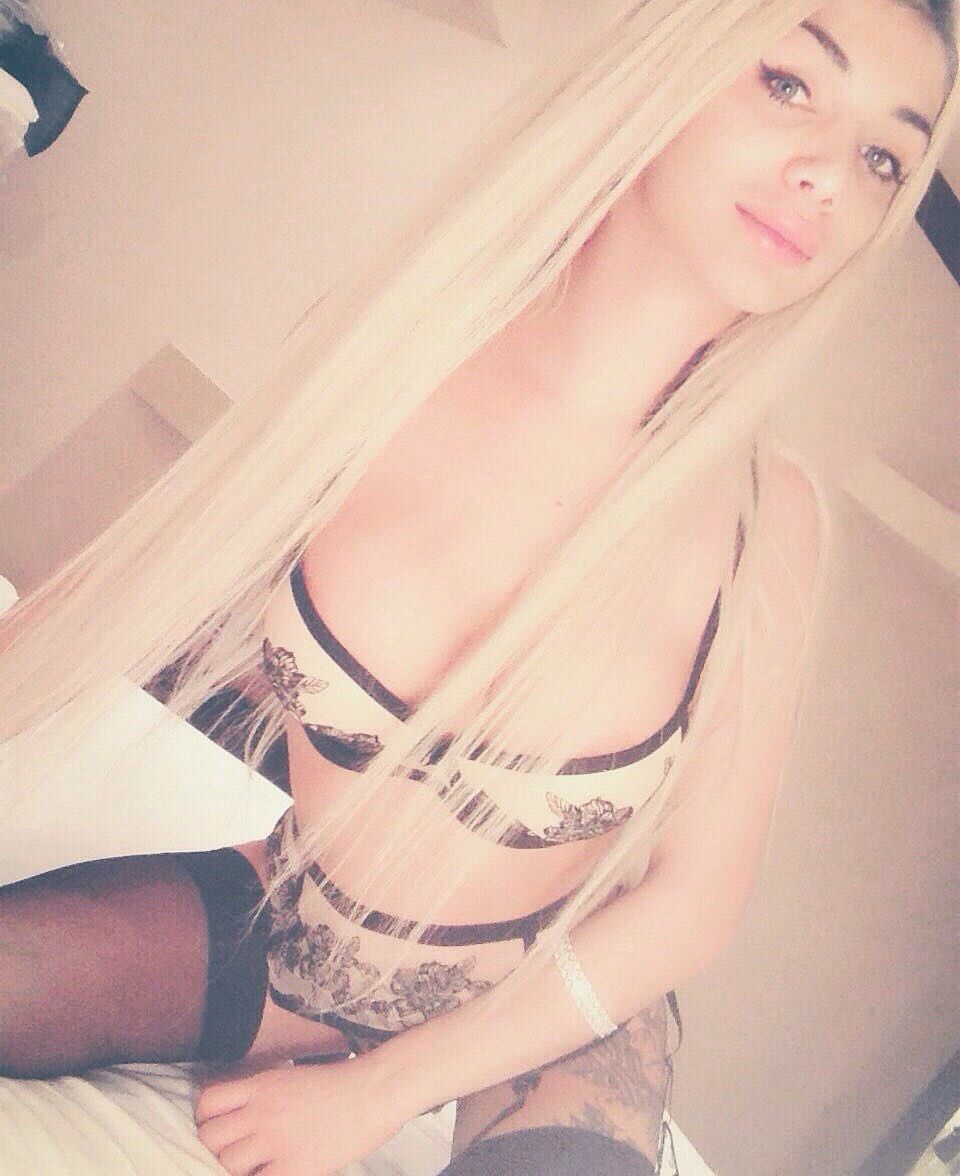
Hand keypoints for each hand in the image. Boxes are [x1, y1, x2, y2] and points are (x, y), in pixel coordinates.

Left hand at [194, 1055, 408, 1175]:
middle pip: (209, 1137)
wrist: (375, 1091)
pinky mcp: (293, 1166)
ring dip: (230, 1171)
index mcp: (261, 1084)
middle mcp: (261, 1110)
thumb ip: (266, 1094)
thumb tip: (246, 1117)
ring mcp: (275, 1139)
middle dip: (214, 1150)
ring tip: (250, 1170)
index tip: (219, 1129)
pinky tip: (271, 1175)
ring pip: (225, 1164)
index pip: (208, 1101)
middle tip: (232, 1156)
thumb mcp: (294, 1077)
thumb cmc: (342, 1083)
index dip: (206, 1120)